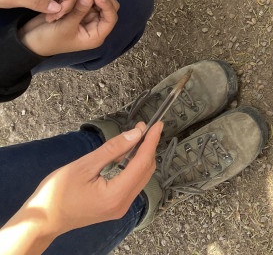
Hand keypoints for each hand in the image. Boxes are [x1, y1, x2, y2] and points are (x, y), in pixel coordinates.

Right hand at [18, 0, 118, 56]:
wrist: (31, 40)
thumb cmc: (48, 40)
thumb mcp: (64, 26)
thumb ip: (79, 11)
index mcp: (96, 35)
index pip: (111, 18)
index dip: (107, 5)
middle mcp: (95, 27)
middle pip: (109, 9)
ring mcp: (88, 19)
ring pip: (100, 3)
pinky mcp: (80, 12)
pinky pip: (88, 1)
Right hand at [21, 122, 160, 237]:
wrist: (42, 220)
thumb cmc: (56, 194)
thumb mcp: (84, 165)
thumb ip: (112, 149)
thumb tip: (135, 134)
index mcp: (115, 195)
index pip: (142, 163)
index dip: (151, 141)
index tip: (157, 124)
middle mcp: (122, 204)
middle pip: (145, 170)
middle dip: (147, 147)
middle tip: (143, 127)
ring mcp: (119, 208)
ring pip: (140, 177)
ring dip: (141, 156)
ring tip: (137, 137)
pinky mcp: (115, 207)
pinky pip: (132, 184)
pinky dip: (133, 167)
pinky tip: (128, 154)